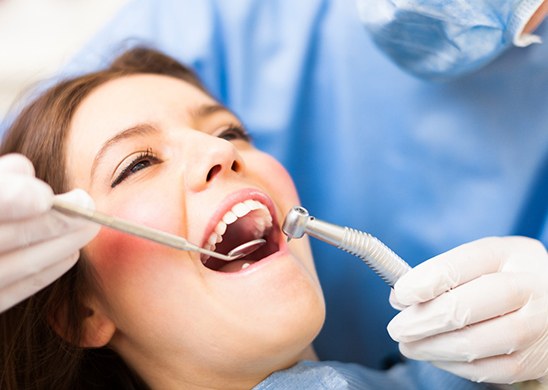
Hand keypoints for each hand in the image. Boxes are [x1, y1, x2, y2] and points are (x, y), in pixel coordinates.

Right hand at [0, 154, 98, 312]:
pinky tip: (69, 255)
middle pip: (6, 235)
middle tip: (87, 204)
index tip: (45, 193)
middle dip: (55, 219)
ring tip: (87, 227)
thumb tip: (25, 167)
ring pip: (17, 265)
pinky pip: (11, 293)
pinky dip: (44, 272)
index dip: (15, 197)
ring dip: (61, 245)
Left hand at [387, 236, 547, 383]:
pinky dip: (452, 365)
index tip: (400, 294)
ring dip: (431, 348)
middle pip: (465, 308)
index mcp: (512, 254)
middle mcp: (530, 288)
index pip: (464, 263)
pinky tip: (435, 355)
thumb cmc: (507, 277)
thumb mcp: (483, 260)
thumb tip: (401, 297)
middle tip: (397, 328)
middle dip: (421, 321)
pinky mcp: (536, 361)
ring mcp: (538, 327)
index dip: (426, 280)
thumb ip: (443, 272)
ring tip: (409, 345)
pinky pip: (486, 369)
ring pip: (473, 344)